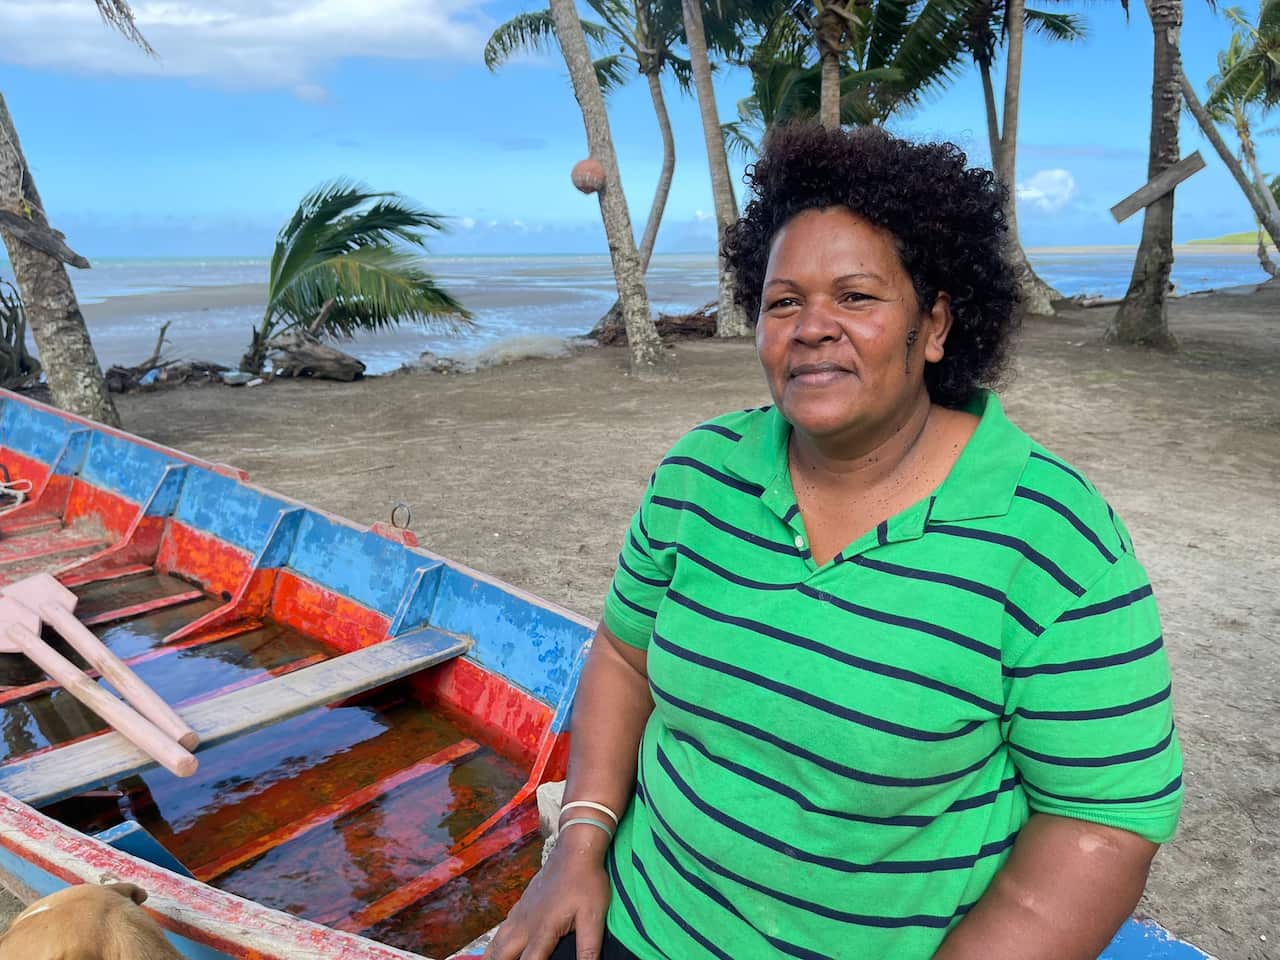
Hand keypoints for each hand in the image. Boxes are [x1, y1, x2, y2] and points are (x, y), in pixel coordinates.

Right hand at [483, 833, 611, 959]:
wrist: (575, 850)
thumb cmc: (586, 882)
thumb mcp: (593, 916)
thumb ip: (588, 947)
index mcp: (543, 930)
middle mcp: (526, 924)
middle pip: (504, 954)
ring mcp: (521, 912)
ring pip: (498, 941)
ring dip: (492, 956)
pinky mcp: (522, 903)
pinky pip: (503, 928)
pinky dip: (495, 942)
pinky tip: (496, 946)